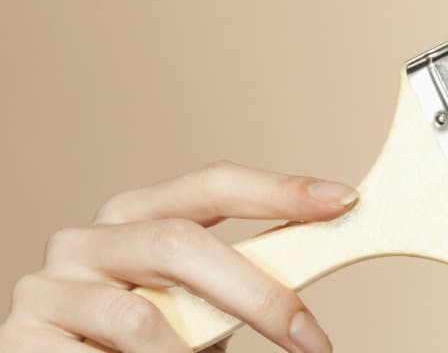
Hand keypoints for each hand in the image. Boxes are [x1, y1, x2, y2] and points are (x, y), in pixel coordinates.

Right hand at [0, 159, 359, 351]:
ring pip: (142, 319)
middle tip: (307, 337)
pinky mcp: (23, 338)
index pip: (212, 183)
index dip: (278, 189)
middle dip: (256, 293)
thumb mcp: (195, 302)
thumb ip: (239, 275)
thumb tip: (324, 249)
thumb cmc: (144, 343)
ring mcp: (50, 285)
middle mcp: (89, 237)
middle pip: (182, 243)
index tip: (343, 200)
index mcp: (137, 214)